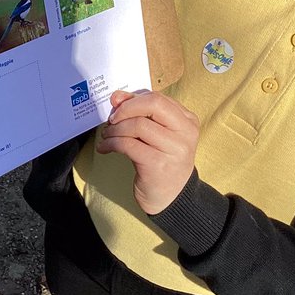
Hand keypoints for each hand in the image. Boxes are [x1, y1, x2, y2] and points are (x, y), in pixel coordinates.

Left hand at [96, 89, 198, 214]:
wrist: (170, 197)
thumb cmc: (162, 161)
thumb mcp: (156, 134)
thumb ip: (140, 112)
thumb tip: (117, 96)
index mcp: (188, 121)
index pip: (158, 98)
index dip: (133, 100)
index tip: (116, 106)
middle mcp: (185, 133)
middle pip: (153, 105)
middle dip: (126, 109)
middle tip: (112, 120)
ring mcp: (174, 149)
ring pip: (138, 125)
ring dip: (115, 129)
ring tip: (107, 136)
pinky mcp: (158, 165)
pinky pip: (128, 145)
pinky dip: (112, 143)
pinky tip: (105, 148)